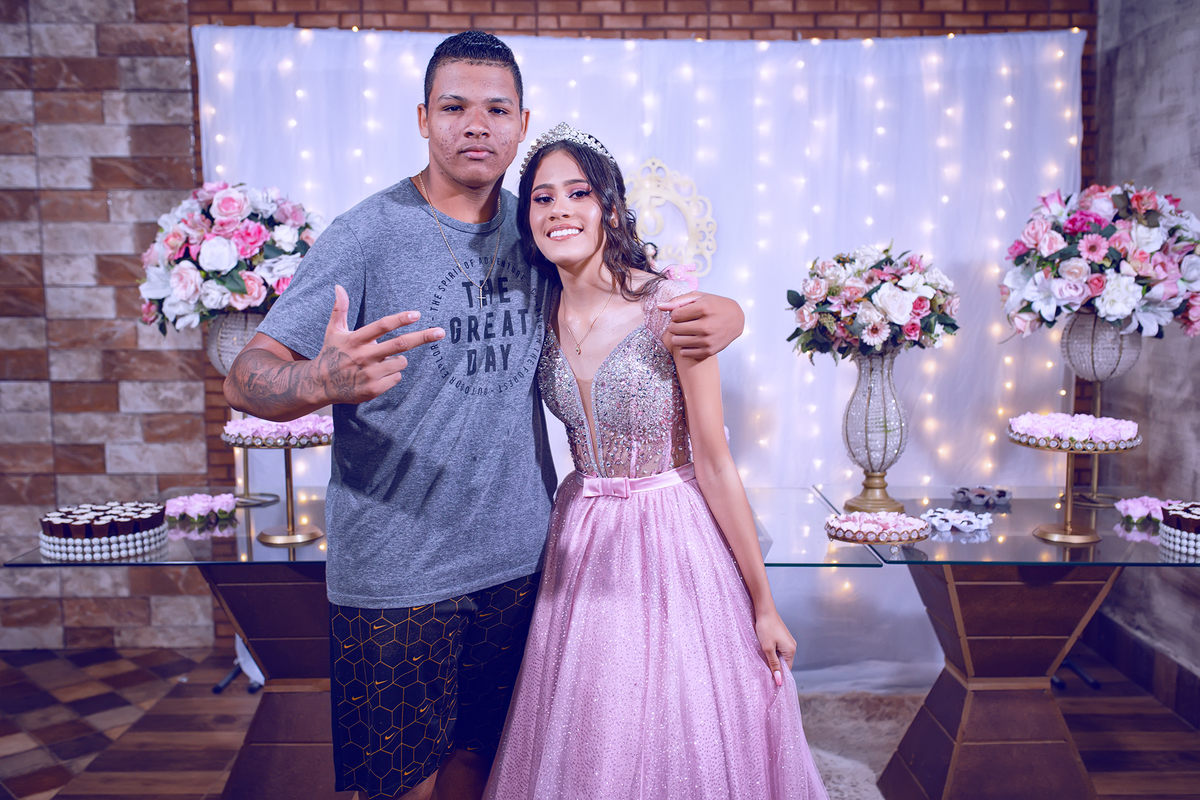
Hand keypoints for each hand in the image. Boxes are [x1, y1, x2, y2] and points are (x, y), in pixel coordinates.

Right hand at [313, 284, 443, 404]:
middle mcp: (364, 356)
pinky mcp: (373, 389)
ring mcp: (369, 374)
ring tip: (381, 361)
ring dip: (398, 359)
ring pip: (401, 362)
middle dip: (422, 337)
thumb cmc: (331, 354)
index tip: (416, 314)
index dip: (400, 319)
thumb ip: (340, 309)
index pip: (382, 326)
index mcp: (356, 340)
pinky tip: (377, 375)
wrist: (320, 385)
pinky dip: (392, 375)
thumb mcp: (333, 331)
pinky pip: (396, 378)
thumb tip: (338, 286)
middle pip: (400, 344)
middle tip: (440, 332)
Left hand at [658, 292, 743, 358]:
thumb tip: (659, 307)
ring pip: (677, 341)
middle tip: (682, 323)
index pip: (674, 315)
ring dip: (677, 336)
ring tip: (685, 332)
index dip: (675, 314)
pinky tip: (690, 340)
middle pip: (674, 329)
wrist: (736, 319)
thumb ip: (678, 301)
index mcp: (703, 309)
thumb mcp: (699, 297)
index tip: (681, 314)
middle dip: (674, 325)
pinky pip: (685, 353)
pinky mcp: (709, 351)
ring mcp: (708, 340)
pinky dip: (684, 347)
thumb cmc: (715, 305)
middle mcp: (706, 325)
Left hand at [754, 610, 796, 686]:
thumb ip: (773, 665)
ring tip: (762, 658)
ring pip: (780, 656)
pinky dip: (772, 652)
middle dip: (775, 667)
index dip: (778, 675)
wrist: (764, 610)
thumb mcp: (768, 648)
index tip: (769, 680)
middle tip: (763, 669)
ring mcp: (788, 641)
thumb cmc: (766, 628)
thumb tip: (779, 681)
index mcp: (790, 651)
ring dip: (772, 659)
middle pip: (784, 664)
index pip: (787, 670)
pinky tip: (764, 650)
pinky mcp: (782, 637)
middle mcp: (792, 647)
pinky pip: (779, 650)